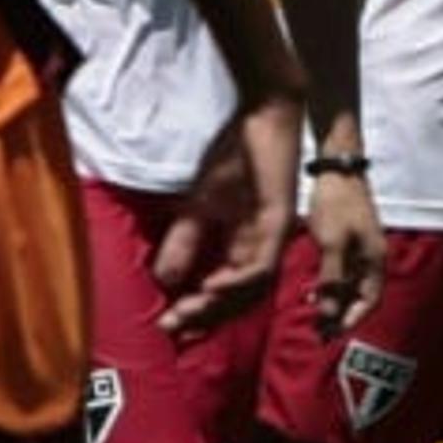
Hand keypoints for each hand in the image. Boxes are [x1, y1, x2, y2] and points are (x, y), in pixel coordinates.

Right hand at [157, 93, 304, 337]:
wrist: (264, 116)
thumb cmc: (236, 156)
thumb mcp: (200, 205)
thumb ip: (184, 241)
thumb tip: (164, 280)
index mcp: (243, 247)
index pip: (223, 293)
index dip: (196, 312)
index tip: (165, 324)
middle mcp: (260, 249)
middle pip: (238, 300)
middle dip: (203, 317)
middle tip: (171, 326)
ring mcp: (272, 238)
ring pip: (252, 290)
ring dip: (219, 305)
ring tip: (188, 312)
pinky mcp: (278, 222)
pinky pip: (262, 264)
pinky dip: (237, 279)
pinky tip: (210, 285)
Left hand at [305, 168, 383, 336]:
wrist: (337, 168)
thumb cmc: (337, 203)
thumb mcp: (332, 244)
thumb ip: (332, 279)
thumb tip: (328, 313)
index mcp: (376, 260)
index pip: (370, 301)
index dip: (352, 319)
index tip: (332, 333)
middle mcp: (373, 258)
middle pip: (361, 296)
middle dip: (341, 315)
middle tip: (320, 331)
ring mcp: (362, 249)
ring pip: (351, 286)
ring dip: (334, 302)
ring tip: (314, 315)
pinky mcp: (350, 241)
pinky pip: (344, 273)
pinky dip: (330, 285)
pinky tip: (313, 291)